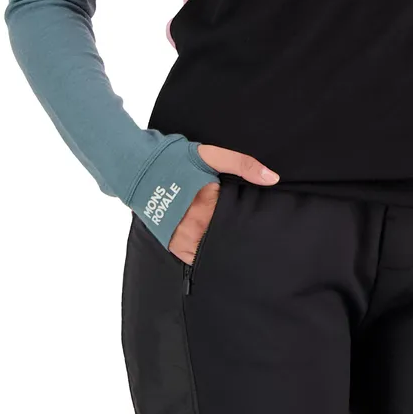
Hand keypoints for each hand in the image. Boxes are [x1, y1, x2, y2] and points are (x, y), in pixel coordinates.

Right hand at [167, 147, 279, 262]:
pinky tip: (213, 248)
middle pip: (226, 239)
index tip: (256, 225)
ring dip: (221, 247)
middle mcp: (194, 223)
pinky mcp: (171, 243)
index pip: (238, 222)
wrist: (139, 169)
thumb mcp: (212, 155)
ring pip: (211, 252)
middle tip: (247, 236)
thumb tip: (273, 178)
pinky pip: (194, 257)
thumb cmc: (177, 160)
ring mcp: (181, 236)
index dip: (248, 224)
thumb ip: (243, 165)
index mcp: (208, 202)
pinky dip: (204, 254)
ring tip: (232, 243)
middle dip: (237, 237)